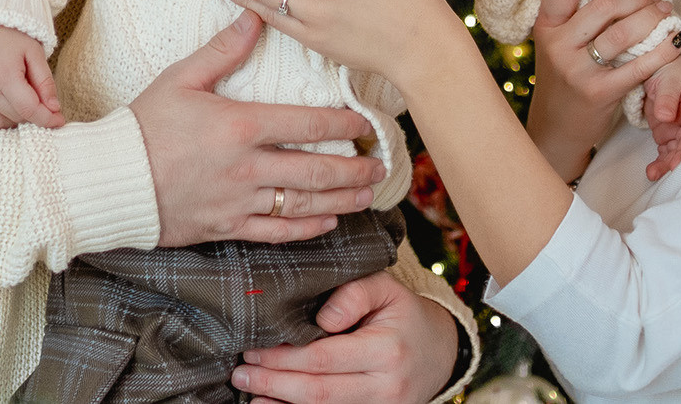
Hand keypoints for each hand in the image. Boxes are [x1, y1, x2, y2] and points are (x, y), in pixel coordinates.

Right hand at [0, 25, 61, 129]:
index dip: (47, 118)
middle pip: (14, 118)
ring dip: (8, 117)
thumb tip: (54, 110)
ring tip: (11, 98)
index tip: (58, 120)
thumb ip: (45, 82)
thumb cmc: (8, 34)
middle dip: (29, 111)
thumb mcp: (33, 51)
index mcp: (6, 75)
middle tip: (31, 95)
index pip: (30, 110)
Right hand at [130, 12, 384, 246]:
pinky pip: (278, 232)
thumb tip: (253, 15)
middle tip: (381, 164)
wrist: (110, 179)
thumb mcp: (181, 79)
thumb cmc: (143, 125)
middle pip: (317, 169)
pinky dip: (308, 229)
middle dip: (355, 168)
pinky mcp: (227, 228)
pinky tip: (329, 222)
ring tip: (367, 194)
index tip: (367, 123)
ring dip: (342, 199)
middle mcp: (247, 167)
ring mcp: (239, 201)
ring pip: (305, 204)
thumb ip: (223, 50)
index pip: (308, 123)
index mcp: (240, 126)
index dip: (345, 124)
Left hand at [232, 269, 459, 403]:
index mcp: (386, 349)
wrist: (440, 352)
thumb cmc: (403, 314)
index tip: (254, 349)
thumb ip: (354, 293)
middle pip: (319, 392)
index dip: (284, 357)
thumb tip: (322, 317)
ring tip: (249, 391)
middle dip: (274, 383)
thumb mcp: (386, 288)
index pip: (324, 358)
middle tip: (241, 372)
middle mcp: (386, 386)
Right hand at [525, 0, 680, 180]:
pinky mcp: (598, 92)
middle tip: (656, 0)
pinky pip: (638, 66)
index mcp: (546, 26)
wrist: (556, 128)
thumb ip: (577, 17)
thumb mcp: (558, 44)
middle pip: (604, 6)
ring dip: (654, 19)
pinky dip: (663, 51)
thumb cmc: (565, 78)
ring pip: (623, 33)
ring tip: (668, 16)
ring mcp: (576, 70)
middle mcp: (557, 45)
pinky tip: (676, 42)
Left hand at [642, 55, 680, 181]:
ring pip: (676, 149)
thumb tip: (666, 116)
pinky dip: (660, 162)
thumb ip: (667, 96)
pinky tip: (652, 173)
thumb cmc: (669, 68)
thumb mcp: (669, 78)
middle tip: (672, 167)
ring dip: (668, 163)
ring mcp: (676, 128)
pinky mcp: (665, 132)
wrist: (659, 67)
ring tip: (654, 174)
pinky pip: (665, 151)